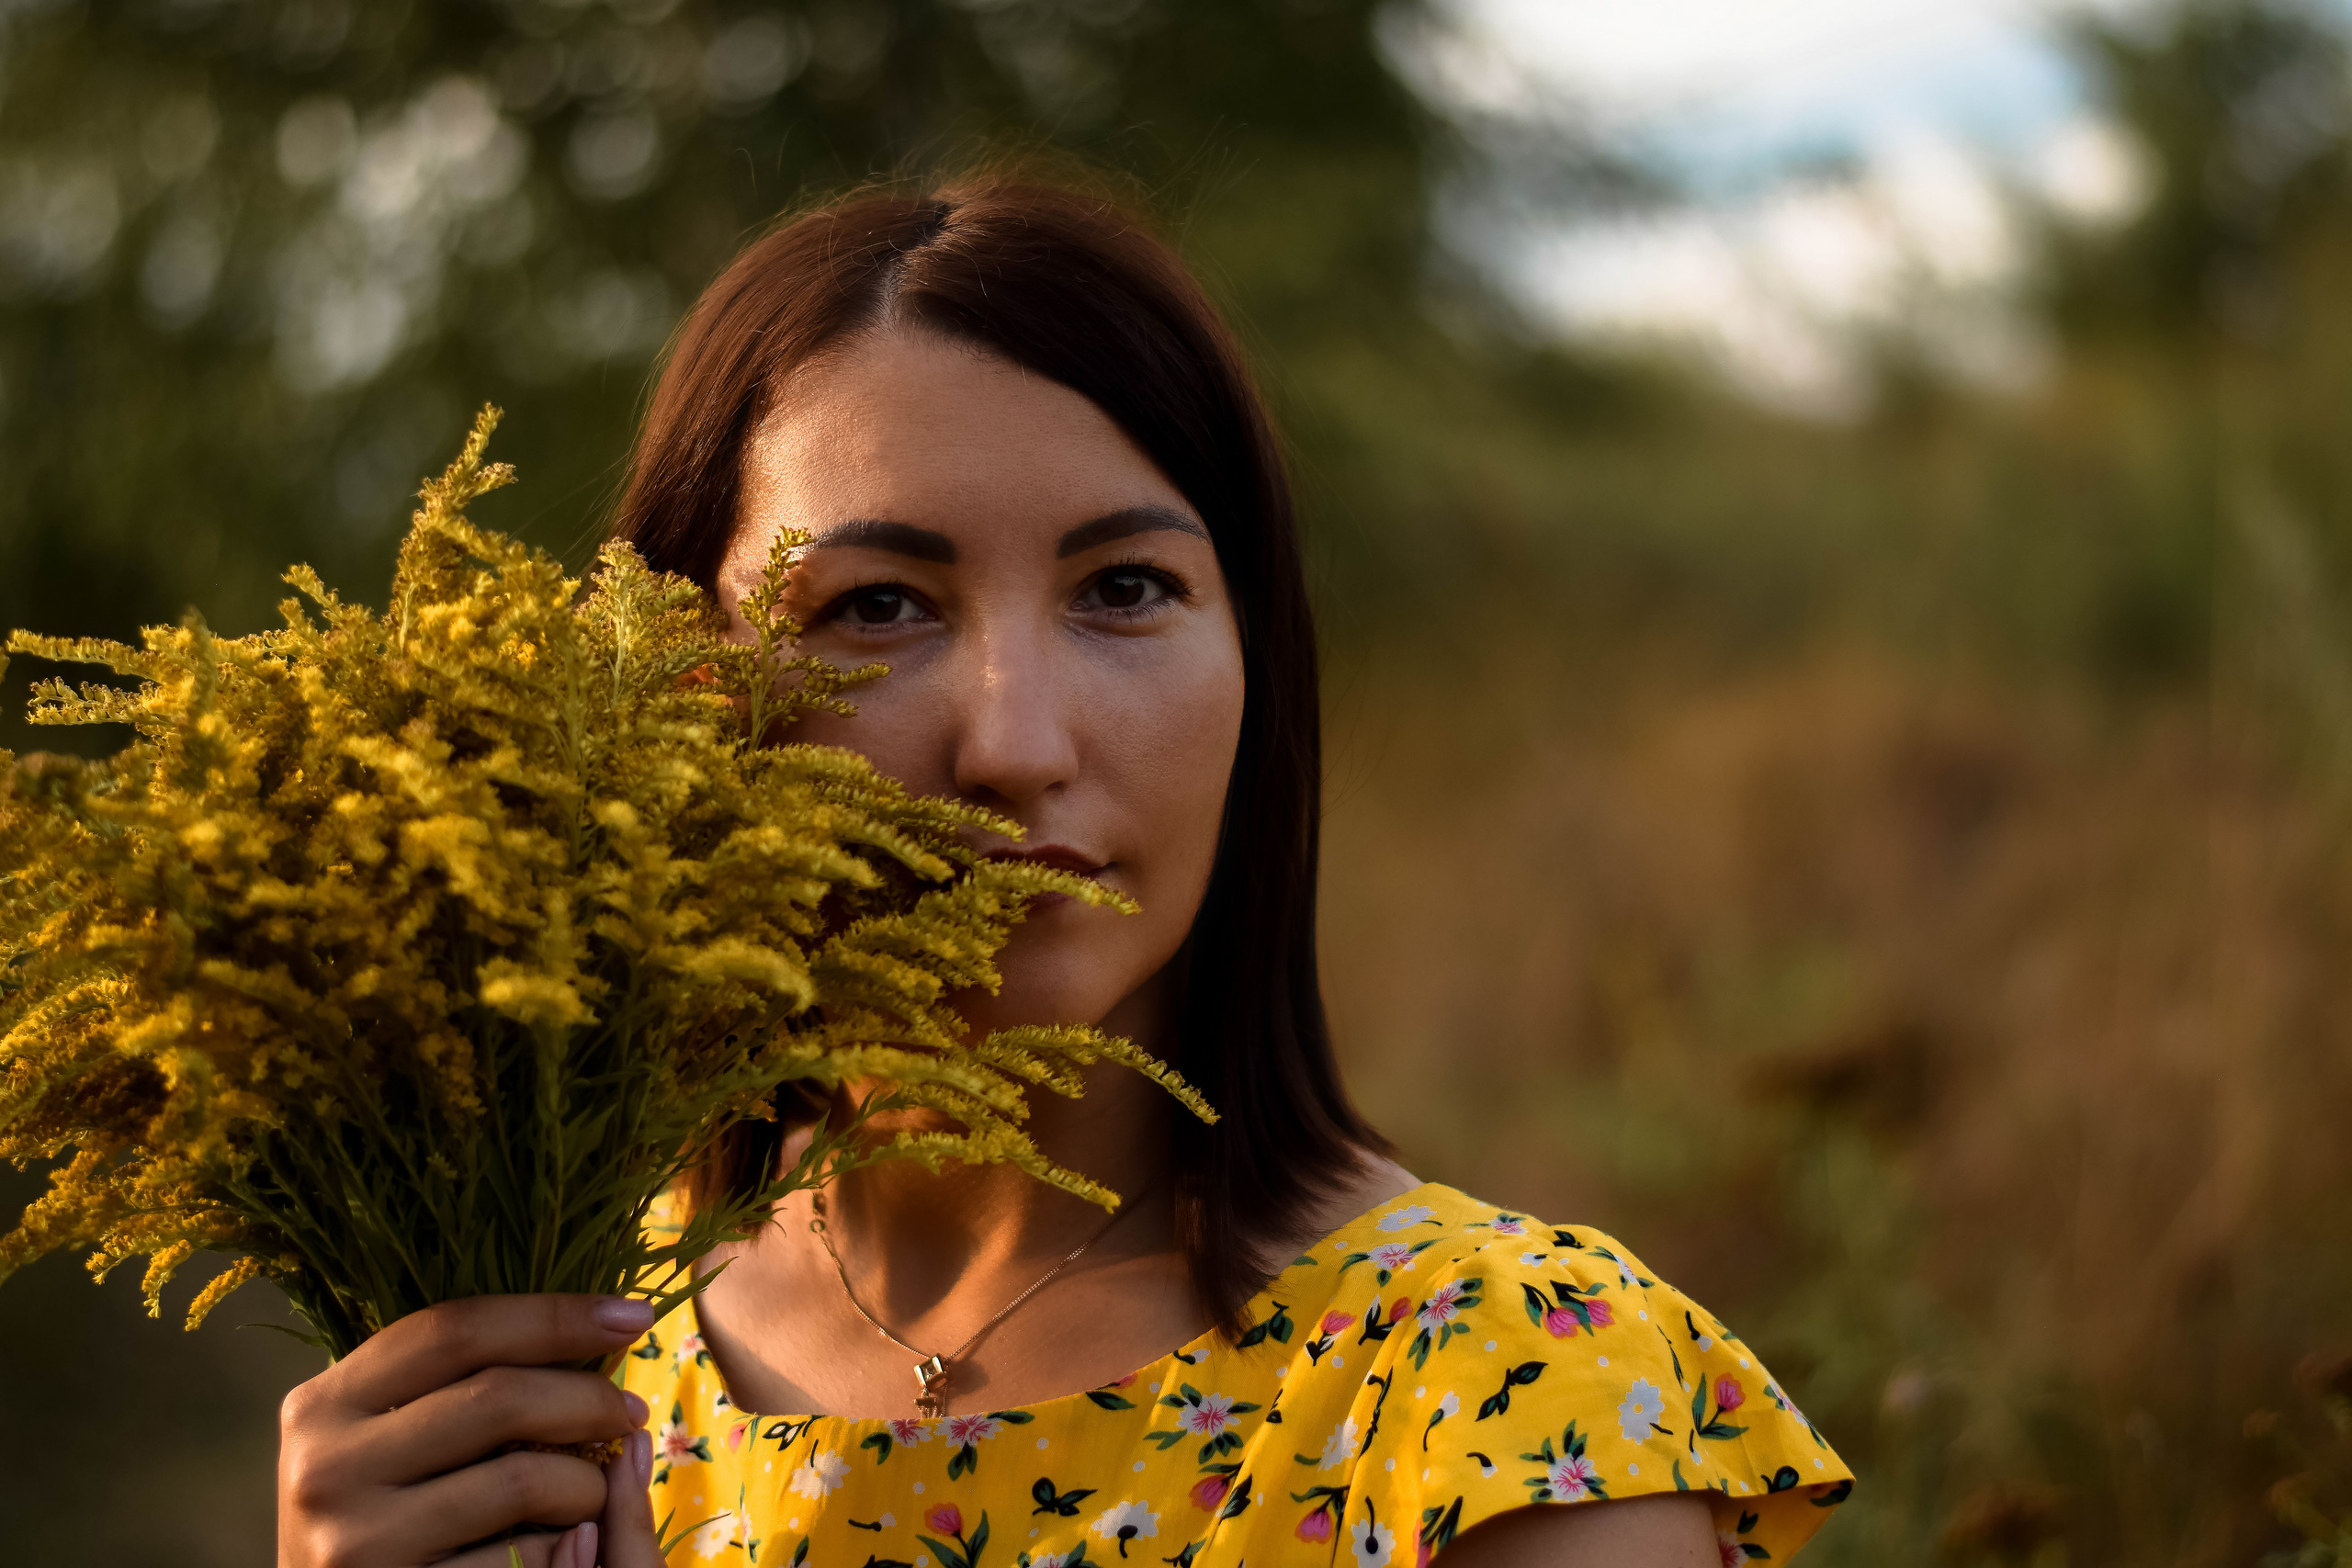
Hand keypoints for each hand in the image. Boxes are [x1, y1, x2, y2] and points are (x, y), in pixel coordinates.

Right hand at [276, 1294, 655, 1567]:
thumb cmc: (386, 1512)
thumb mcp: (395, 1438)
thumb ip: (462, 1385)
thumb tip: (605, 1327)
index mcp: (325, 1404)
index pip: (455, 1328)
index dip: (554, 1315)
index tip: (632, 1316)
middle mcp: (324, 1469)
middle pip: (498, 1397)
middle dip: (588, 1399)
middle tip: (632, 1411)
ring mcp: (355, 1541)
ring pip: (521, 1480)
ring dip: (586, 1482)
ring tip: (595, 1488)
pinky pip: (522, 1558)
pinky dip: (566, 1545)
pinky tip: (569, 1540)